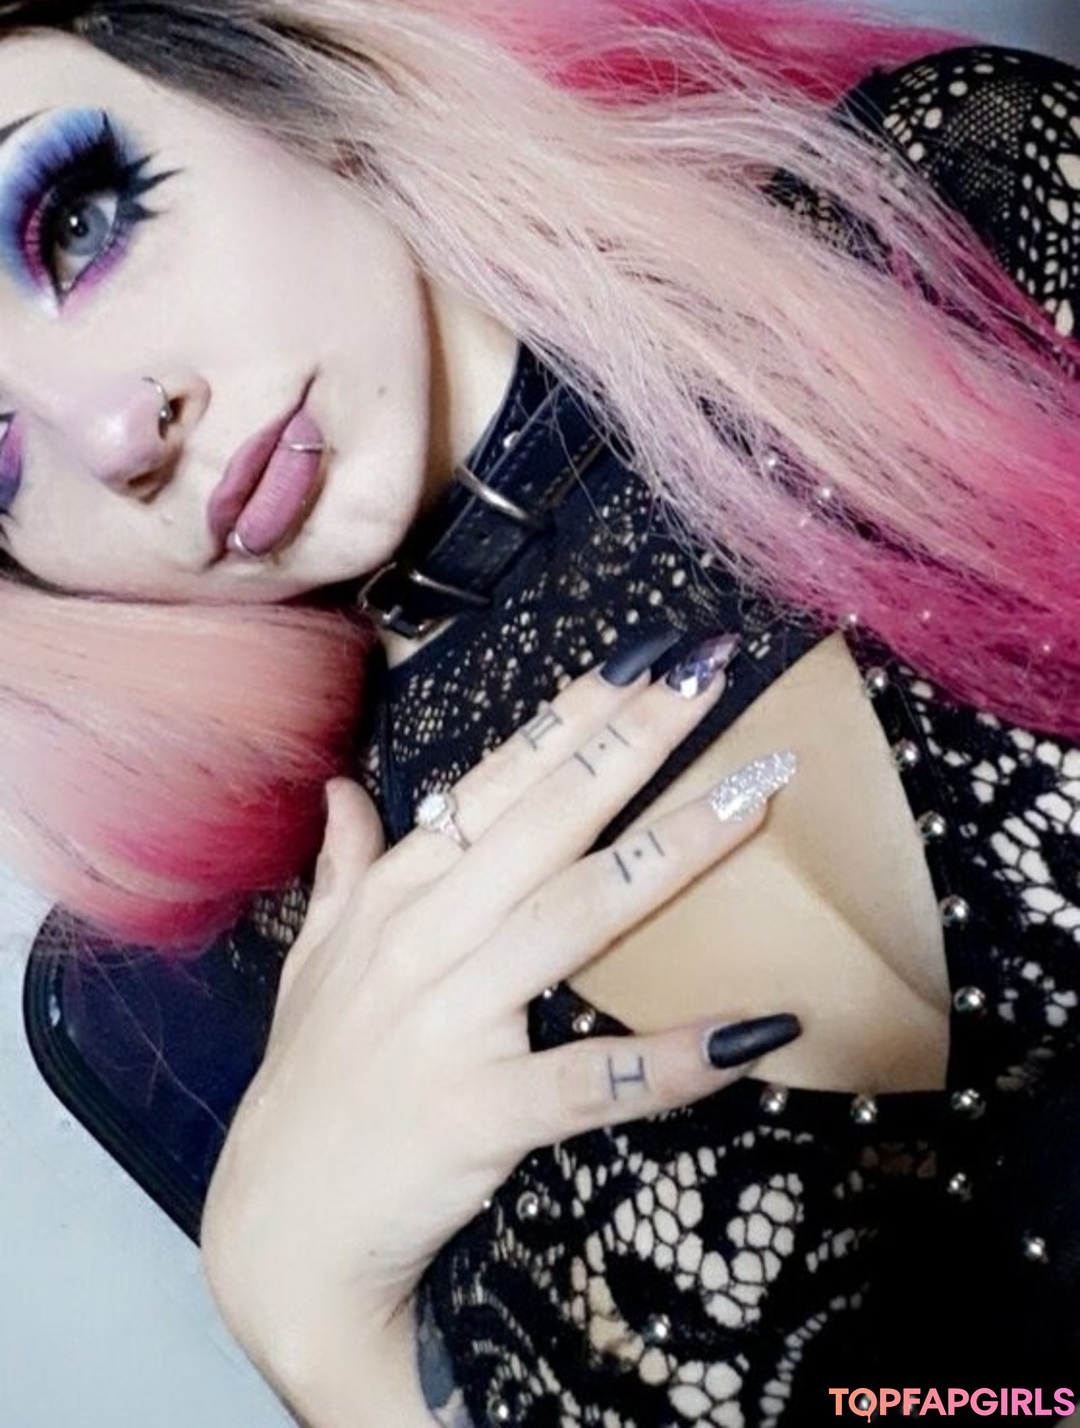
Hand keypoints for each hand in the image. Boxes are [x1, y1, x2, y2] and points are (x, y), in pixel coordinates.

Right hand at [201, 653, 797, 1409]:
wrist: (278, 1235)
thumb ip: (344, 871)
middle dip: (636, 740)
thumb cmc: (311, 1087)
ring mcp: (451, 1022)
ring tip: (756, 797)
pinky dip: (672, 1057)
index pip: (500, 782)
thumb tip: (345, 791)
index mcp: (399, 896)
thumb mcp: (315, 964)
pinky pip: (591, 1078)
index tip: (648, 657)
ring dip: (676, 852)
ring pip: (579, 915)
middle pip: (549, 820)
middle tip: (712, 675)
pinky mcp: (480, 1114)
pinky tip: (752, 1030)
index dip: (576, 715)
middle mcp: (424, 940)